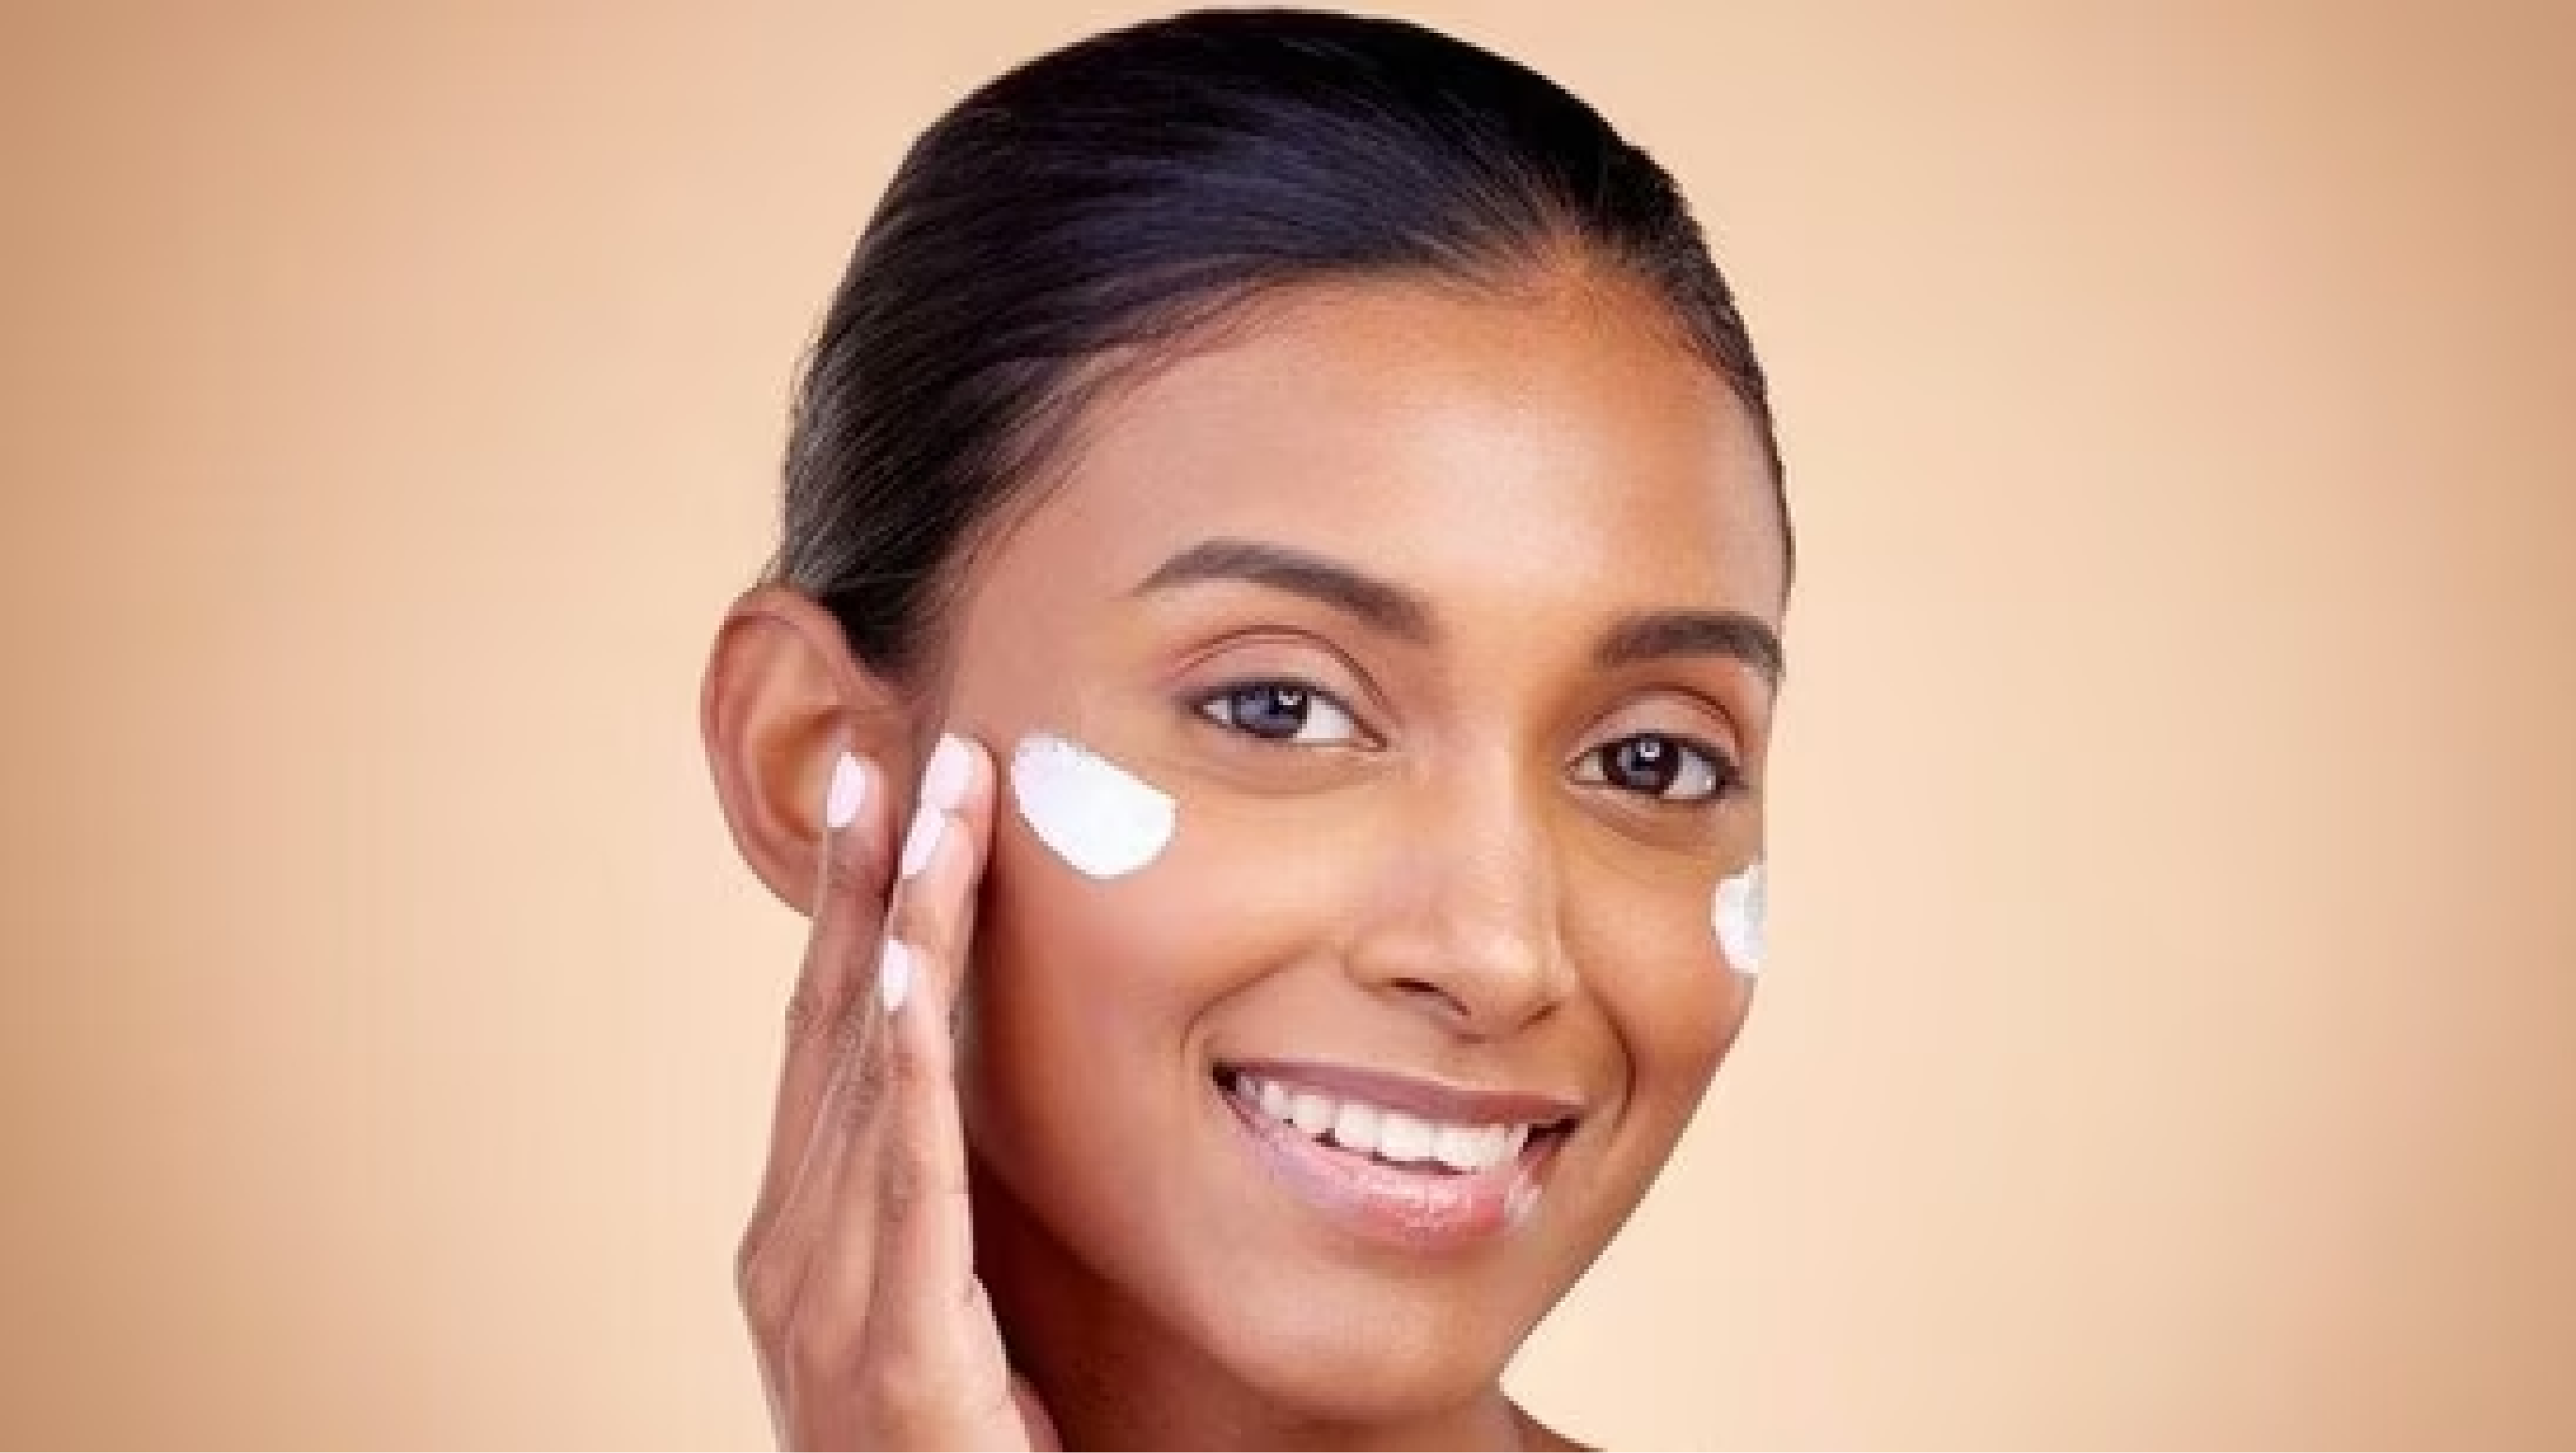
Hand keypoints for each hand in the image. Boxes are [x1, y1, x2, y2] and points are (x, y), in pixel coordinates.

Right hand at [735, 735, 1058, 1450]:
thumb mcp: (928, 1306)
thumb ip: (927, 1210)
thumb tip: (968, 1105)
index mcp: (799, 1228)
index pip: (827, 1035)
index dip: (853, 913)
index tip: (882, 801)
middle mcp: (792, 1242)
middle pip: (835, 1022)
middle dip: (872, 882)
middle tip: (898, 752)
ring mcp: (826, 1290)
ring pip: (867, 1067)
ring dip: (904, 924)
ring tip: (936, 806)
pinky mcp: (895, 1338)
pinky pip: (903, 1172)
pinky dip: (903, 1062)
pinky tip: (909, 973)